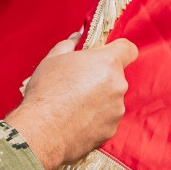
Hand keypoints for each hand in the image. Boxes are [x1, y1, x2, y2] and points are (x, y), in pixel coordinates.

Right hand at [5, 33, 138, 169]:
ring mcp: (116, 109)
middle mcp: (118, 85)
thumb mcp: (52, 59)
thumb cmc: (46, 92)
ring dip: (97, 100)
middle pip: (116, 76)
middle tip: (76, 84)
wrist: (41, 131)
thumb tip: (76, 38)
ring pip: (111, 99)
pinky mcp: (111, 130)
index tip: (106, 55)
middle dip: (100, 78)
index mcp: (107, 62)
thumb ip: (69, 45)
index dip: (118, 50)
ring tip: (72, 106)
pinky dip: (94, 119)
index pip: (128, 49)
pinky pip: (106, 119)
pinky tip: (75, 121)